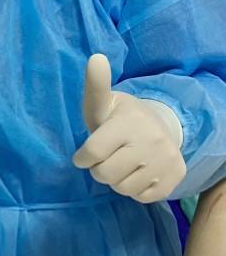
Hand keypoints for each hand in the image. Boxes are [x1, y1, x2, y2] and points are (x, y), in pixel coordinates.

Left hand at [72, 53, 185, 201]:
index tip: (84, 154)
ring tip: (122, 163)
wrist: (160, 126)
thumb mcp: (104, 103)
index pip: (91, 153)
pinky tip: (139, 172)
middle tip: (107, 156)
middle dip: (99, 169)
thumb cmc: (120, 118)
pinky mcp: (174, 177)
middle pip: (104, 174)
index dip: (82, 158)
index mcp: (128, 122)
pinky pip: (141, 197)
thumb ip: (95, 86)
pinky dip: (135, 189)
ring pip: (122, 189)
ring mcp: (165, 160)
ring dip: (116, 181)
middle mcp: (151, 140)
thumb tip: (95, 58)